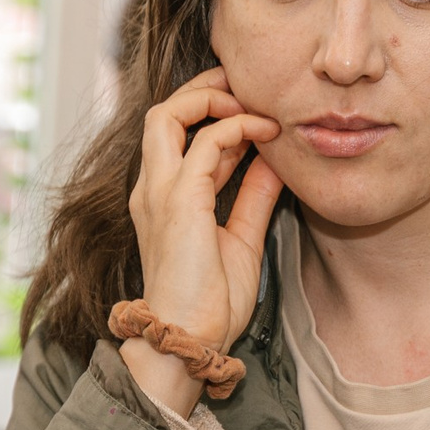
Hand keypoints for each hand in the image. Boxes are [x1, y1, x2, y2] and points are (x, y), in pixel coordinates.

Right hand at [123, 69, 281, 415]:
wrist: (188, 340)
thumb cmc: (210, 303)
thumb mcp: (241, 239)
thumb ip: (253, 197)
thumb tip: (276, 162)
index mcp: (163, 198)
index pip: (180, 138)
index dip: (217, 119)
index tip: (256, 119)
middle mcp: (153, 188)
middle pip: (163, 113)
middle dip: (203, 90)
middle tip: (247, 88)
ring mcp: (160, 192)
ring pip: (169, 114)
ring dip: (214, 99)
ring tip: (254, 103)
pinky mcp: (179, 201)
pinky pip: (205, 143)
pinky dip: (237, 128)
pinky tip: (266, 134)